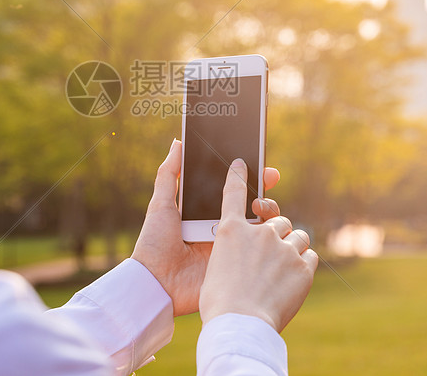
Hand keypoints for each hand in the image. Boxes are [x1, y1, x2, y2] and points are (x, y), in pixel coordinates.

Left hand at [131, 139, 281, 316]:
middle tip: (270, 176)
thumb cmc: (154, 244)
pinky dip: (268, 240)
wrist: (156, 283)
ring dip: (268, 212)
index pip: (230, 190)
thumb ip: (169, 174)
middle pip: (248, 205)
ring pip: (258, 226)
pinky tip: (272, 228)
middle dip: (262, 189)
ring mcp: (229, 247)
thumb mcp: (160, 205)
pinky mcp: (236, 265)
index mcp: (203, 213)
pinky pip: (256, 251)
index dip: (246, 176)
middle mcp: (219, 228)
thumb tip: (178, 142)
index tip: (258, 162)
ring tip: (264, 203)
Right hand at [199, 158, 318, 332]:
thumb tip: (248, 258)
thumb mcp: (215, 270)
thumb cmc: (220, 303)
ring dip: (293, 247)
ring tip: (285, 268)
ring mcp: (283, 248)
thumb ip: (234, 255)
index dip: (238, 176)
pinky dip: (304, 265)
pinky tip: (294, 281)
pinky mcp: (303, 266)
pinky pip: (310, 257)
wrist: (240, 324)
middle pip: (278, 220)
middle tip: (273, 253)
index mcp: (230, 231)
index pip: (234, 194)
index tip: (241, 164)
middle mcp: (259, 233)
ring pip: (298, 236)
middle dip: (278, 233)